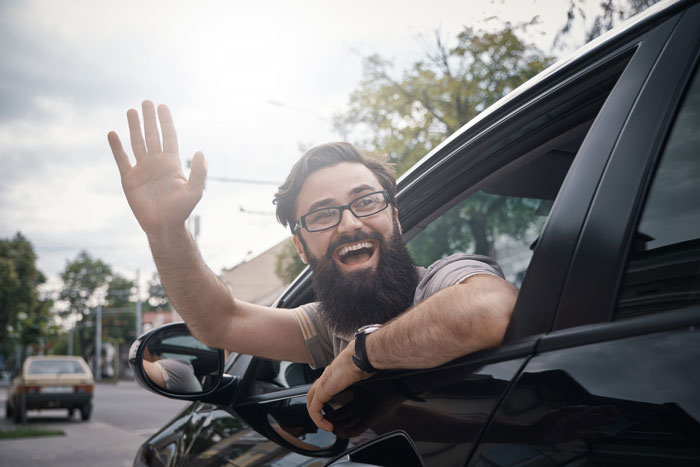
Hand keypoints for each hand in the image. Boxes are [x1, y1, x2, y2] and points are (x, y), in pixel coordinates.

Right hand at [107, 100, 206, 235]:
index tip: (162, 106)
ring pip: (137, 143)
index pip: (169, 137)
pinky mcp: (129, 179)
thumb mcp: (194, 191)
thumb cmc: (181, 211)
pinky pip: (122, 159)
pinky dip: (116, 147)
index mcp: (172, 164)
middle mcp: (156, 163)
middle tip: (146, 102)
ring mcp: (142, 170)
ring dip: (134, 127)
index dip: (166, 122)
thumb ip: (199, 173)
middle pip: (152, 136)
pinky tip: (113, 134)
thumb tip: (201, 152)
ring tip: (131, 111)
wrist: (163, 226)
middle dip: (150, 119)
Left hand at [306, 341, 370, 431]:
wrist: (359, 359)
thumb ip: (354, 381)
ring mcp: (322, 384)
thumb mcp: (358, 376)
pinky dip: (319, 420)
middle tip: (326, 421)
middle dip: (316, 410)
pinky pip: (315, 410)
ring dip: (317, 417)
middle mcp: (325, 378)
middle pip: (312, 396)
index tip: (333, 412)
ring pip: (311, 403)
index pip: (321, 389)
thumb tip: (360, 382)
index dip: (323, 401)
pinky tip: (327, 426)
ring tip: (326, 426)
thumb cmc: (362, 363)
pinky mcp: (321, 392)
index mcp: (333, 374)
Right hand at [325, 380, 404, 437]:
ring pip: (347, 426)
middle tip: (322, 421)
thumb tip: (324, 387)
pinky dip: (345, 432)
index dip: (330, 412)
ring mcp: (364, 413)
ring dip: (336, 428)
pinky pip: (356, 430)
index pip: (340, 409)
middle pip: (342, 418)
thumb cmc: (370, 374)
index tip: (321, 411)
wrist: (386, 377)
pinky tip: (337, 430)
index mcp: (355, 396)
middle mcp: (359, 406)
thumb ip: (337, 386)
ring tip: (327, 426)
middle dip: (330, 420)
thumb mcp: (349, 380)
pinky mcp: (370, 420)